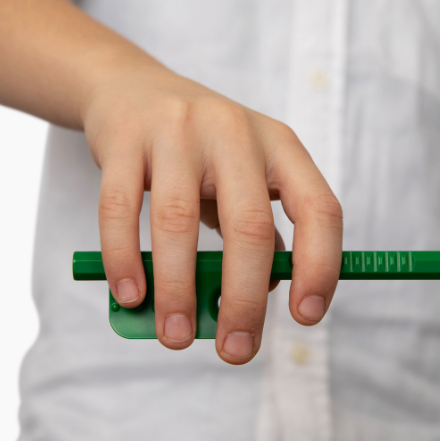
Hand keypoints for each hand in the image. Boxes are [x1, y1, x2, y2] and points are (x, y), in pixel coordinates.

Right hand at [82, 58, 342, 362]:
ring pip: (177, 222)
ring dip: (178, 290)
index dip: (319, 266)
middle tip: (235, 351)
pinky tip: (132, 296)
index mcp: (279, 145)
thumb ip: (260, 232)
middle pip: (249, 225)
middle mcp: (234, 131)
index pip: (318, 208)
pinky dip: (124, 259)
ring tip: (177, 337)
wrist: (131, 90)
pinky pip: (120, 209)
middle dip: (243, 300)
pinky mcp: (123, 139)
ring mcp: (176, 130)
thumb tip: (264, 295)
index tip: (305, 317)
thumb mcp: (245, 178)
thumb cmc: (200, 151)